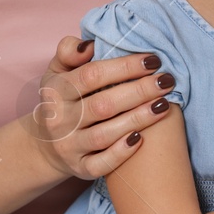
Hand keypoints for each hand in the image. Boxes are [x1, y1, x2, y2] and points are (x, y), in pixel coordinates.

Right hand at [26, 35, 176, 179]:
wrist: (46, 144)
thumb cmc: (63, 99)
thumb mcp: (58, 71)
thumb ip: (69, 51)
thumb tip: (90, 45)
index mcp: (56, 91)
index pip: (91, 76)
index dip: (124, 67)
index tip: (153, 60)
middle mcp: (60, 120)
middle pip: (103, 105)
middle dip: (139, 91)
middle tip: (167, 81)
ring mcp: (69, 146)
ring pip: (104, 135)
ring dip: (137, 119)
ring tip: (164, 105)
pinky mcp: (79, 168)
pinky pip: (101, 165)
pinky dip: (121, 153)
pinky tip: (141, 138)